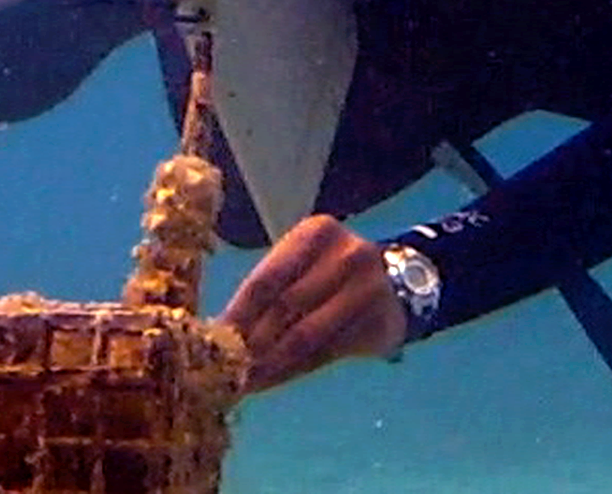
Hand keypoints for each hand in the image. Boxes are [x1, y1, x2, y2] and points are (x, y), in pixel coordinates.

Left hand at [218, 215, 407, 392]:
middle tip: (225, 367)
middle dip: (252, 340)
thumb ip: (271, 287)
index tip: (215, 337)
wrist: (396, 282)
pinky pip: (326, 354)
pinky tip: (271, 379)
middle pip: (286, 307)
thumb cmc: (330, 270)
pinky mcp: (380, 324)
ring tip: (244, 380)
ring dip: (270, 362)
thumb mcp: (303, 263)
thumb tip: (222, 326)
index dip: (240, 311)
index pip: (269, 276)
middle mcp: (347, 255)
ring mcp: (368, 290)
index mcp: (317, 232)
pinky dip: (293, 370)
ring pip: (306, 336)